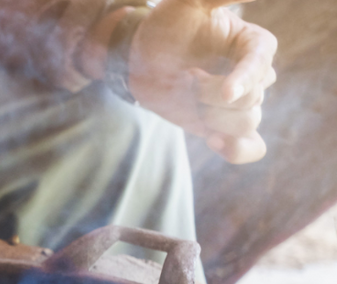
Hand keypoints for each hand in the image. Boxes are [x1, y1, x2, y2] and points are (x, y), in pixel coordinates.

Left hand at [129, 0, 276, 163]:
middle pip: (252, 98)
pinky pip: (250, 147)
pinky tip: (213, 141)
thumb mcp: (186, 5)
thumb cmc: (165, 27)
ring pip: (247, 122)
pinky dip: (238, 151)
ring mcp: (238, 103)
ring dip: (212, 117)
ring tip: (188, 99)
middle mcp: (252, 75)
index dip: (246, 79)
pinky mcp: (224, 126)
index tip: (225, 92)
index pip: (262, 62)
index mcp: (252, 44)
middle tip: (184, 77)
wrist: (141, 59)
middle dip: (211, 95)